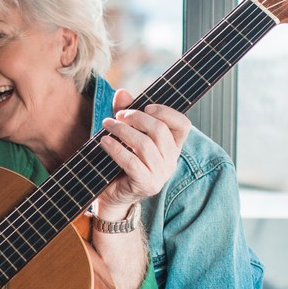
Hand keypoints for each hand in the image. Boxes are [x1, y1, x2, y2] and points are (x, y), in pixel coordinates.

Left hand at [96, 88, 190, 216]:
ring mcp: (160, 174)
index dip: (167, 112)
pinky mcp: (146, 184)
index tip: (146, 107)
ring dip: (123, 131)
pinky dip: (116, 149)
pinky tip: (104, 141)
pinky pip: (132, 162)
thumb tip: (121, 93)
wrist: (112, 195)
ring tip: (107, 124)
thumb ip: (127, 113)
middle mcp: (171, 161)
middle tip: (118, 115)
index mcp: (172, 147)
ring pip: (145, 145)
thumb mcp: (126, 134)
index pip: (183, 125)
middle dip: (137, 118)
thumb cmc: (121, 161)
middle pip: (160, 131)